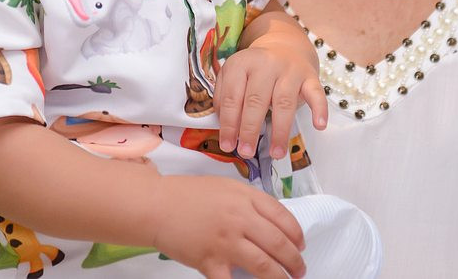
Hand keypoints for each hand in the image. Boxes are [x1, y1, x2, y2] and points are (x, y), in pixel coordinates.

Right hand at [150, 174, 305, 278]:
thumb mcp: (225, 187)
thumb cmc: (188, 195)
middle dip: (294, 261)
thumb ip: (249, 202)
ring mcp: (226, 241)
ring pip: (264, 266)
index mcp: (245, 197)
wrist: (156, 205)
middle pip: (278, 244)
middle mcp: (240, 218)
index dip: (297, 235)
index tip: (301, 245)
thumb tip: (271, 223)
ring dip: (280, 278)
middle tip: (300, 270)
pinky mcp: (210, 261)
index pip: (283, 218)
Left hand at [215, 25, 326, 158]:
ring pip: (283, 102)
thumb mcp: (234, 75)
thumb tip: (225, 127)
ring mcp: (289, 69)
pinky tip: (319, 126)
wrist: (285, 46)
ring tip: (276, 153)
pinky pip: (316, 93)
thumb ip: (224, 97)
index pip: (232, 97)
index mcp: (241, 63)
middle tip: (247, 152)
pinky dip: (319, 109)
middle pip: (256, 100)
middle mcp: (265, 64)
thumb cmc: (256, 70)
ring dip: (280, 130)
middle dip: (250, 130)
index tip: (228, 145)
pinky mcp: (309, 76)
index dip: (229, 124)